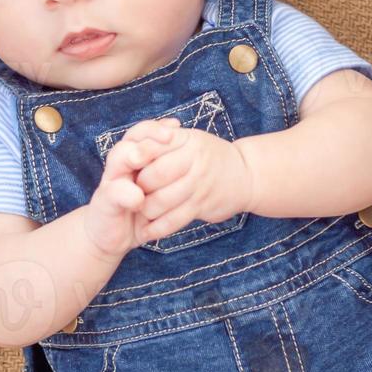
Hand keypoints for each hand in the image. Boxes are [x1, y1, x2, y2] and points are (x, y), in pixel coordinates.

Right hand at [84, 118, 181, 258]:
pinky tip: (138, 199)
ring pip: (119, 157)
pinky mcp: (105, 202)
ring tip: (144, 158)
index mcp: (132, 158)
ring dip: (134, 155)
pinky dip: (126, 194)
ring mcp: (111, 182)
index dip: (158, 128)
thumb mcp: (155, 188)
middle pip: (131, 138)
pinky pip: (114, 193)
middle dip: (149, 135)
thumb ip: (163, 165)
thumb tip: (177, 133)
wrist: (112, 235)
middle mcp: (120, 165)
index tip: (177, 127)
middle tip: (169, 137)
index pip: (143, 132)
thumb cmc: (137, 208)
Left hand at [134, 127, 253, 242]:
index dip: (135, 157)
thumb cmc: (208, 156)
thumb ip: (163, 141)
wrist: (245, 175)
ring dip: (145, 210)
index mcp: (187, 140)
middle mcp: (194, 159)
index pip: (152, 146)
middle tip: (132, 193)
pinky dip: (157, 228)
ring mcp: (199, 183)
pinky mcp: (203, 205)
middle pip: (154, 175)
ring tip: (139, 211)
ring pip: (161, 200)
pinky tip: (148, 232)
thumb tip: (131, 149)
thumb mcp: (190, 140)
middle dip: (138, 187)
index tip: (126, 167)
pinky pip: (174, 220)